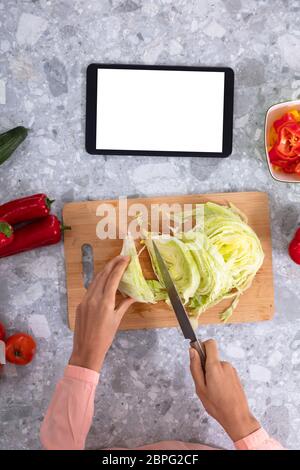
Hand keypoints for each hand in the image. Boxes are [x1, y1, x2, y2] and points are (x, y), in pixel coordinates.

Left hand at [69, 256, 134, 371]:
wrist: (86, 350)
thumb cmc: (105, 337)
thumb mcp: (117, 320)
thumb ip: (124, 304)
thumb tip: (134, 296)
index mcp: (105, 302)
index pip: (113, 278)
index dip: (120, 266)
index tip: (126, 259)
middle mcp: (94, 298)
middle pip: (103, 275)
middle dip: (112, 264)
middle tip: (121, 257)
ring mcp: (85, 300)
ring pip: (95, 280)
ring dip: (105, 271)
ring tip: (113, 265)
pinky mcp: (80, 304)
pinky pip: (90, 289)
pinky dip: (98, 281)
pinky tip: (104, 281)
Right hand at [189, 339, 259, 441]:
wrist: (237, 417)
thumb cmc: (217, 405)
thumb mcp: (200, 388)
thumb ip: (195, 367)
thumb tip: (192, 351)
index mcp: (215, 366)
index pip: (210, 343)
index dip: (202, 346)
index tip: (197, 356)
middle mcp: (225, 365)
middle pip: (212, 357)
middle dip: (205, 366)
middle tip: (204, 383)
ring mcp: (232, 370)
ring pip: (217, 366)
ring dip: (213, 374)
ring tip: (213, 390)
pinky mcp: (236, 376)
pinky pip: (224, 372)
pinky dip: (220, 379)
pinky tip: (220, 392)